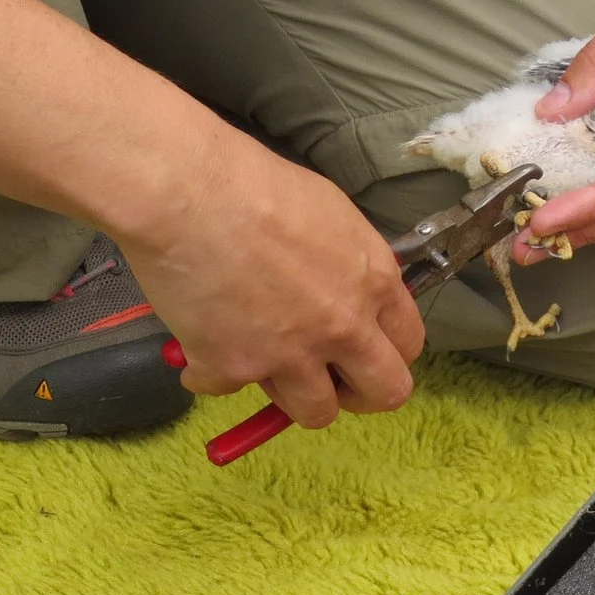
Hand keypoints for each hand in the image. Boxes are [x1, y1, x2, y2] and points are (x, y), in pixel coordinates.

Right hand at [111, 131, 424, 429]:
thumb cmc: (252, 183)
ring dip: (288, 393)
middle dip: (359, 396)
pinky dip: (209, 371)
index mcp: (373, 282)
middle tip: (330, 385)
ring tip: (259, 359)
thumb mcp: (330, 213)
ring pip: (314, 412)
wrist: (185, 192)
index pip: (409, 343)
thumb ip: (348, 264)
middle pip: (382, 393)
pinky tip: (196, 341)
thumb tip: (345, 289)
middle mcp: (343, 326)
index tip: (364, 356)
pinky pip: (225, 389)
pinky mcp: (235, 369)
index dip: (387, 354)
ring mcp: (291, 355)